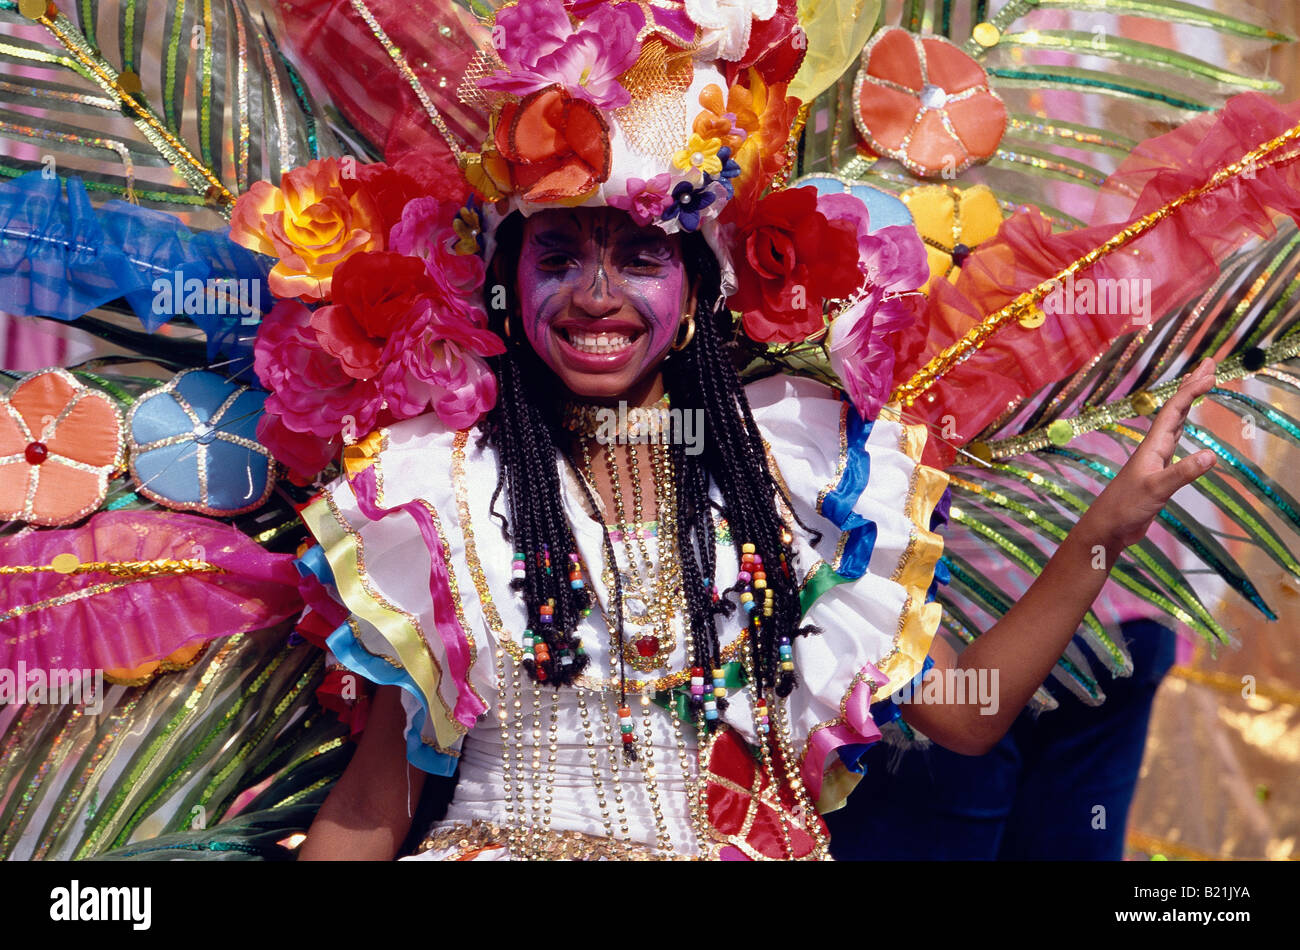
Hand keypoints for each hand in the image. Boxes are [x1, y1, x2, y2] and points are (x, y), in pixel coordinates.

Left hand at [1081, 358, 1217, 553]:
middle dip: (1192, 386)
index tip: (1211, 373)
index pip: (1175, 410)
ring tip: (1199, 386)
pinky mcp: (1157, 472)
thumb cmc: (1126, 508)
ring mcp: (1155, 459)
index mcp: (1153, 446)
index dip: (1191, 390)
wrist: (1108, 527)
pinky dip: (1183, 427)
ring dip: (1188, 403)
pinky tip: (1185, 426)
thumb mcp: (1157, 489)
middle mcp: (1154, 447)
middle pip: (1176, 409)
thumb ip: (1182, 473)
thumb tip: (1211, 454)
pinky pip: (1173, 441)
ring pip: (1175, 422)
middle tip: (1210, 365)